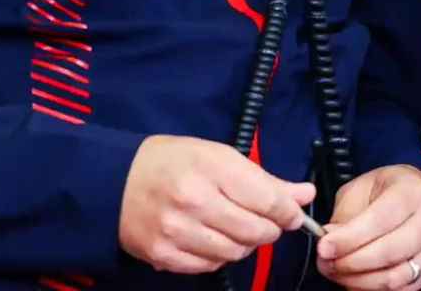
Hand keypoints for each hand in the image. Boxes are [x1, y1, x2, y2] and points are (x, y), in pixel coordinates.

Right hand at [118, 134, 315, 274]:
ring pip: (236, 253)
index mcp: (212, 169)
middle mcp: (195, 202)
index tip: (292, 213)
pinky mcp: (164, 255)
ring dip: (246, 244)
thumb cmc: (173, 161)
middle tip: (265, 220)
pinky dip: (219, 255)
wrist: (115, 181)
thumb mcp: (219, 155)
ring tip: (237, 228)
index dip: (288, 211)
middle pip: (256, 231)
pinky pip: (210, 266)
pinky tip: (213, 238)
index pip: (268, 201)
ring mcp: (178, 232)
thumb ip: (263, 178)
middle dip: (269, 229)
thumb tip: (305, 194)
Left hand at [316, 165, 420, 289]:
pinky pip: (401, 290)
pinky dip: (373, 290)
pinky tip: (356, 280)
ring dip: (359, 281)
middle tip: (326, 263)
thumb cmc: (385, 189)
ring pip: (394, 277)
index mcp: (412, 193)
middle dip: (351, 263)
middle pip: (389, 253)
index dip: (350, 238)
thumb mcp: (360, 188)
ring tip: (337, 272)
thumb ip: (345, 216)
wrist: (413, 194)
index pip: (381, 221)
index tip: (325, 247)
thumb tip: (330, 242)